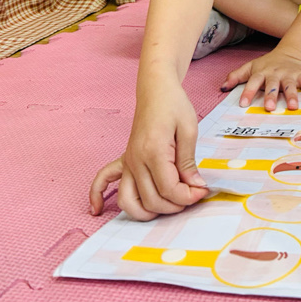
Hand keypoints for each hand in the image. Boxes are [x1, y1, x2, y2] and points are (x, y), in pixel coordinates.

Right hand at [89, 78, 208, 220]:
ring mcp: (127, 161)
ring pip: (129, 201)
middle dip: (175, 205)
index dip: (189, 196)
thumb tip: (195, 187)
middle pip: (151, 200)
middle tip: (193, 195)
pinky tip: (98, 209)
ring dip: (148, 212)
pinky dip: (97, 196)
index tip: (203, 191)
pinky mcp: (123, 159)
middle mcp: (135, 160)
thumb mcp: (189, 130)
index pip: (169, 189)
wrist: (156, 89)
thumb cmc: (174, 105)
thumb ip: (189, 162)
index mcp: (153, 151)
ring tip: (168, 206)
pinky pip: (103, 180)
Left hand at [222, 47, 300, 110]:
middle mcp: (275, 73)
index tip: (243, 104)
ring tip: (292, 106)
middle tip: (269, 108)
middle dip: (270, 96)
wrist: (290, 52)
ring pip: (290, 85)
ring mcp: (289, 74)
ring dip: (292, 95)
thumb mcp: (251, 67)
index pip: (253, 82)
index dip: (248, 92)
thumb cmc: (267, 64)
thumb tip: (221, 87)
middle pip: (272, 85)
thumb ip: (236, 76)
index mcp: (261, 72)